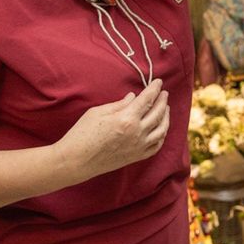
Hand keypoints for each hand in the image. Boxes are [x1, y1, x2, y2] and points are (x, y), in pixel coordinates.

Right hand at [53, 80, 169, 181]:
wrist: (77, 161)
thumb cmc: (82, 134)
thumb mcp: (97, 113)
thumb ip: (118, 104)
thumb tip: (133, 97)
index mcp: (127, 118)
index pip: (147, 99)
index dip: (154, 89)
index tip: (159, 82)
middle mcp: (137, 132)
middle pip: (157, 113)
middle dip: (162, 101)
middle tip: (164, 94)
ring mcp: (139, 146)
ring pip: (162, 130)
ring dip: (166, 117)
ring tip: (166, 109)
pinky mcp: (137, 157)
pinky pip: (156, 146)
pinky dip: (162, 136)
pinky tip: (161, 130)